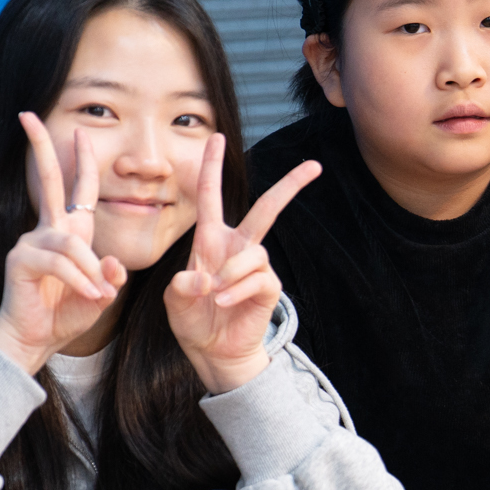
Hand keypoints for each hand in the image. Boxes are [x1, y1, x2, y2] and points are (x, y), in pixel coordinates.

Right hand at [0, 113, 126, 372]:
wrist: (36, 338)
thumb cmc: (67, 314)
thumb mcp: (101, 293)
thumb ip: (109, 277)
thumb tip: (114, 266)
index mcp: (69, 232)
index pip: (77, 189)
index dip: (81, 161)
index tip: (79, 131)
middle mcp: (48, 230)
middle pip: (48, 181)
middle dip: (40, 147)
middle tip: (27, 115)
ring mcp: (31, 242)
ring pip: (71, 243)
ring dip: (90, 271)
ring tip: (99, 296)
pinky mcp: (22, 259)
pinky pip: (60, 262)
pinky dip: (79, 280)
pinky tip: (88, 296)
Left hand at [164, 137, 322, 394]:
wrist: (214, 352)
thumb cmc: (193, 320)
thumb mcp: (175, 300)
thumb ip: (181, 286)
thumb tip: (202, 279)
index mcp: (211, 240)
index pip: (210, 197)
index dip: (211, 167)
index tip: (216, 137)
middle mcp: (238, 248)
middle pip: (266, 209)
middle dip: (290, 186)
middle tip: (314, 166)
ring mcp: (256, 268)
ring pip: (255, 253)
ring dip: (232, 272)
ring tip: (216, 295)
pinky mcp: (268, 288)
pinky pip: (258, 279)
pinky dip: (238, 290)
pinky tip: (225, 302)